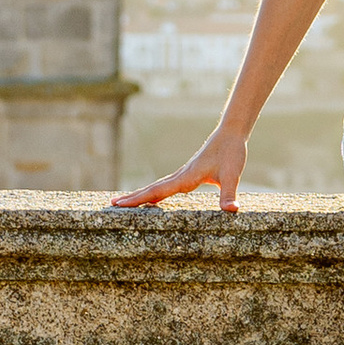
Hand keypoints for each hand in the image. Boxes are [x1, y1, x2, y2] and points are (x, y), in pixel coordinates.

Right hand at [111, 126, 246, 212]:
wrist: (231, 134)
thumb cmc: (231, 153)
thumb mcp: (232, 175)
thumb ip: (229, 193)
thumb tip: (231, 210)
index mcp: (186, 177)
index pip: (158, 191)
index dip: (139, 199)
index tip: (121, 204)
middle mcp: (181, 175)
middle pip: (152, 188)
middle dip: (133, 197)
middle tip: (111, 204)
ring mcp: (182, 174)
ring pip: (158, 186)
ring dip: (141, 194)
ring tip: (124, 202)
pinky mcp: (187, 174)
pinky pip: (166, 185)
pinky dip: (155, 193)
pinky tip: (153, 198)